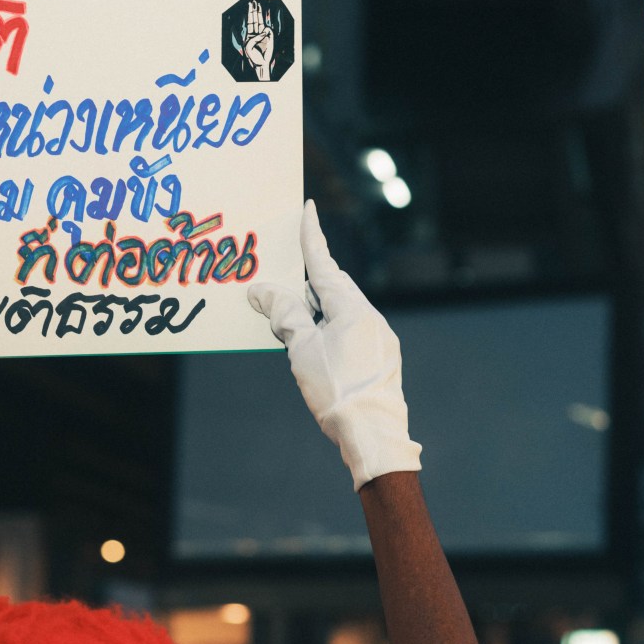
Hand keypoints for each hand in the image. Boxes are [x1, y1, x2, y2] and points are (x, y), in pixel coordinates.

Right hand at [247, 201, 420, 490]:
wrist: (374, 435)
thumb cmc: (337, 390)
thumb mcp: (302, 349)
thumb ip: (284, 315)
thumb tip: (263, 290)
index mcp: (351, 307)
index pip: (325, 264)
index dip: (312, 237)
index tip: (308, 209)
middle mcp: (370, 317)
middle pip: (336, 286)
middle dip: (311, 278)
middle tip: (287, 274)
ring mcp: (378, 339)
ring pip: (343, 310)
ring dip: (318, 307)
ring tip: (293, 315)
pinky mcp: (380, 360)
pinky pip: (351, 331)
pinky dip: (329, 327)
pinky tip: (316, 345)